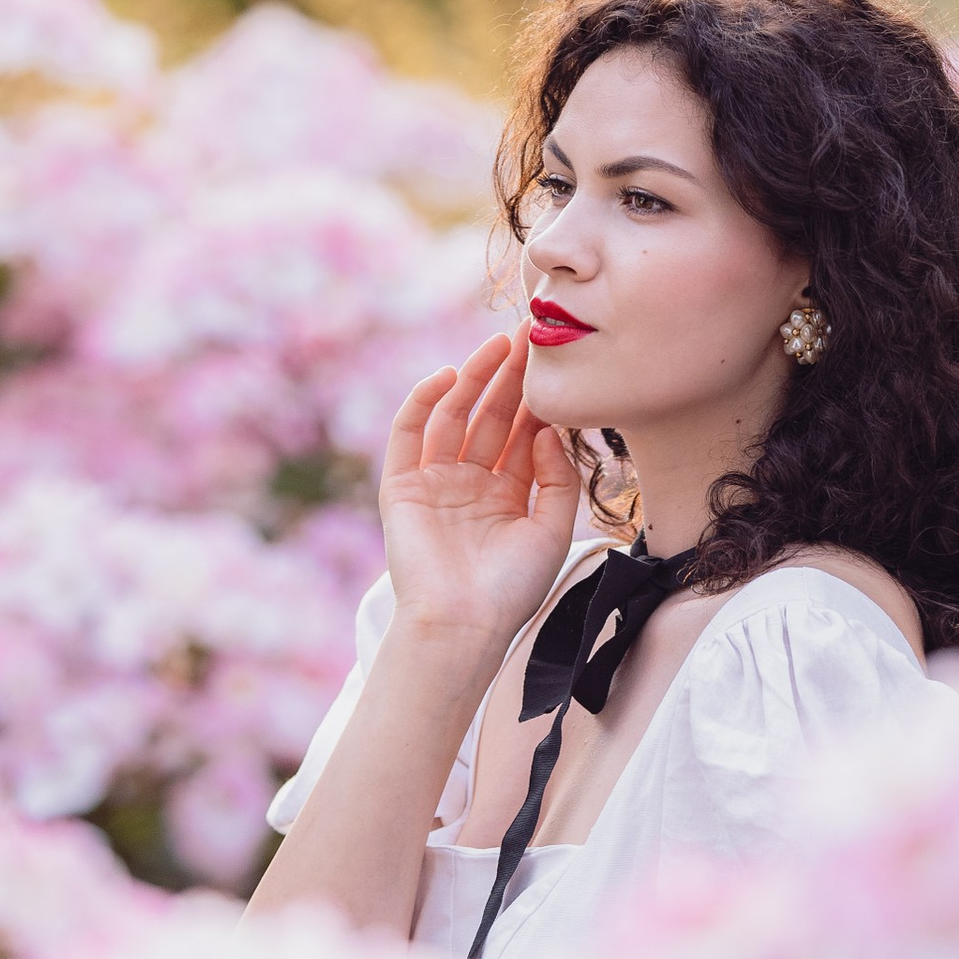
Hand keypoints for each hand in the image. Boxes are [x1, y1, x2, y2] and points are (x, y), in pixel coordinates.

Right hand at [377, 328, 579, 659]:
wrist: (462, 624)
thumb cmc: (510, 589)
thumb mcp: (550, 530)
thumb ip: (557, 478)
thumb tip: (551, 430)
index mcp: (508, 497)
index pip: (524, 436)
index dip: (537, 399)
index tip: (554, 360)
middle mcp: (471, 485)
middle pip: (491, 418)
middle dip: (509, 377)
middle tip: (527, 334)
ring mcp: (435, 483)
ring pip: (454, 418)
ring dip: (473, 379)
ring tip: (497, 345)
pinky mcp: (401, 487)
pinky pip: (409, 434)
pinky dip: (423, 402)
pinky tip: (448, 375)